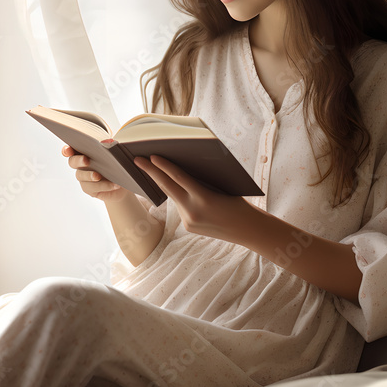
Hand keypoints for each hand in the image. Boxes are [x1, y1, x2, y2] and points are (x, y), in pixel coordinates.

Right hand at [62, 145, 132, 202]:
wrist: (124, 180)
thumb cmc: (118, 162)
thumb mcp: (116, 152)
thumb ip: (111, 146)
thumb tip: (107, 142)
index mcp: (84, 151)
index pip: (70, 149)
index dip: (67, 150)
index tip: (69, 150)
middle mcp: (80, 164)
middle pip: (72, 162)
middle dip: (78, 160)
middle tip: (86, 160)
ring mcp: (84, 177)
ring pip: (81, 176)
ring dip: (89, 175)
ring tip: (98, 176)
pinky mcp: (90, 189)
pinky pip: (93, 188)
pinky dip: (104, 186)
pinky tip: (114, 184)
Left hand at [133, 155, 258, 243]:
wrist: (248, 230)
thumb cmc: (239, 202)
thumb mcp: (221, 187)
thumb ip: (201, 180)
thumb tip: (181, 167)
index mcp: (203, 197)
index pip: (178, 178)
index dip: (163, 166)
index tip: (151, 156)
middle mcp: (193, 211)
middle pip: (167, 187)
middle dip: (150, 172)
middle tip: (137, 160)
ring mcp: (188, 221)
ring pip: (173, 197)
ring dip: (166, 184)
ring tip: (154, 170)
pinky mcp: (188, 227)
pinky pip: (180, 208)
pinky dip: (180, 198)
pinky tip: (177, 190)